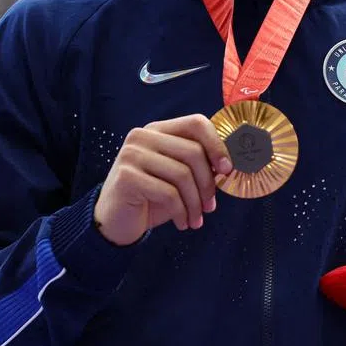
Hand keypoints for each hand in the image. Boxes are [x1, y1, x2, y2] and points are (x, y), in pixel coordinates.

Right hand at [94, 114, 232, 245]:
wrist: (116, 223)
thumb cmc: (152, 198)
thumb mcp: (178, 178)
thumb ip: (199, 165)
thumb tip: (229, 164)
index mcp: (158, 130)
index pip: (196, 123)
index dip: (217, 145)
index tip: (227, 170)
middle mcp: (143, 136)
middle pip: (193, 152)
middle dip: (208, 184)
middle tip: (210, 207)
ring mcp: (132, 154)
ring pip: (182, 175)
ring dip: (195, 203)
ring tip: (196, 219)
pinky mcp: (126, 176)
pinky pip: (168, 193)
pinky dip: (181, 212)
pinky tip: (182, 223)